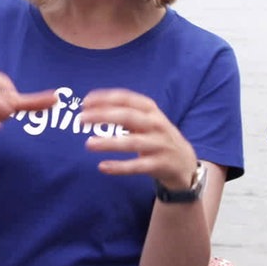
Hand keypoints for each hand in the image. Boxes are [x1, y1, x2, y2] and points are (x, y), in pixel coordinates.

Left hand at [77, 89, 197, 189]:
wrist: (185, 162)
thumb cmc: (157, 136)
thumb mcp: (147, 119)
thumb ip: (124, 112)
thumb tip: (92, 106)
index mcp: (151, 110)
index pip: (127, 99)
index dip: (105, 98)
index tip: (85, 101)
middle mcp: (157, 125)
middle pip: (128, 116)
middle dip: (103, 116)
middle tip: (81, 119)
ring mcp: (159, 145)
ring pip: (132, 142)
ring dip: (109, 143)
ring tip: (88, 144)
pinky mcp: (159, 165)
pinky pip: (136, 166)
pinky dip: (119, 167)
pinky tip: (102, 167)